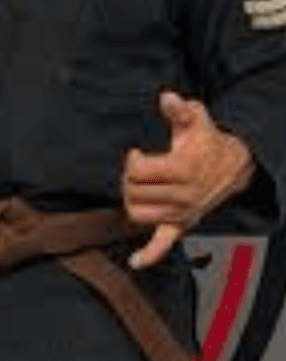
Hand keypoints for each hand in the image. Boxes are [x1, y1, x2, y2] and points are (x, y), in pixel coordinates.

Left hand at [123, 90, 254, 269]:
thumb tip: (167, 98)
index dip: (132, 161)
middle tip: (135, 168)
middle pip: (134, 192)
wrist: (233, 166)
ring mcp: (182, 213)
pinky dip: (149, 255)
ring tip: (136, 187)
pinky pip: (164, 245)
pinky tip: (134, 262)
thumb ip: (180, 109)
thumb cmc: (207, 141)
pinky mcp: (182, 226)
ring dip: (131, 201)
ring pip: (139, 215)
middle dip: (128, 178)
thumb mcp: (196, 119)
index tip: (136, 153)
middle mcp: (183, 196)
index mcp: (183, 170)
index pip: (138, 172)